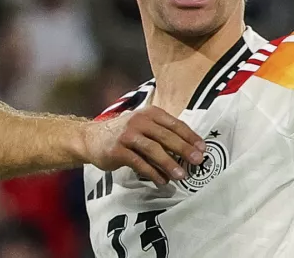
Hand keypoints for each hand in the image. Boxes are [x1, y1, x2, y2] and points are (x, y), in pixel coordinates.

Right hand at [82, 107, 205, 186]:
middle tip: (197, 161)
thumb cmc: (124, 134)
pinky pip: (139, 163)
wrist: (91, 138)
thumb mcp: (143, 127)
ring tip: (181, 175)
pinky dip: (152, 173)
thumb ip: (162, 134)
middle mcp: (139, 121)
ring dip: (169, 163)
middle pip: (166, 136)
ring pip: (153, 149)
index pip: (175, 124)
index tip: (202, 148)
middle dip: (184, 149)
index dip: (190, 137)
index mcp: (150, 114)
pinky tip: (161, 181)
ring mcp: (127, 135)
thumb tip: (188, 150)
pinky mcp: (117, 150)